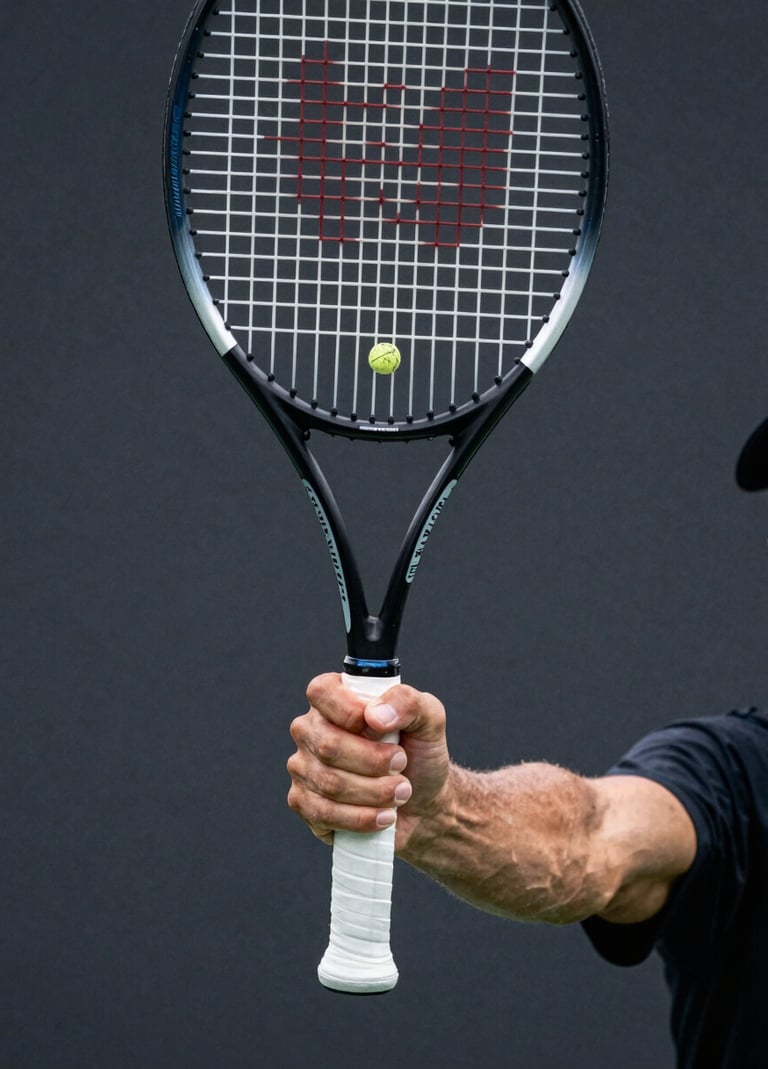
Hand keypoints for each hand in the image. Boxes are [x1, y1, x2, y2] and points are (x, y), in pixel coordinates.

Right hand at [287, 673, 450, 851]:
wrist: (423, 803)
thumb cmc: (419, 754)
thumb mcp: (428, 718)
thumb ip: (407, 702)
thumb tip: (374, 715)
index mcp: (333, 697)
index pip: (321, 692)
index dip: (352, 712)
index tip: (384, 729)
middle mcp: (311, 729)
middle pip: (328, 744)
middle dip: (375, 761)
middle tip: (401, 764)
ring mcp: (302, 766)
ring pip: (330, 783)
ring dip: (376, 792)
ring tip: (401, 791)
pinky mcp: (304, 803)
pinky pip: (324, 813)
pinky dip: (362, 818)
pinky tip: (384, 815)